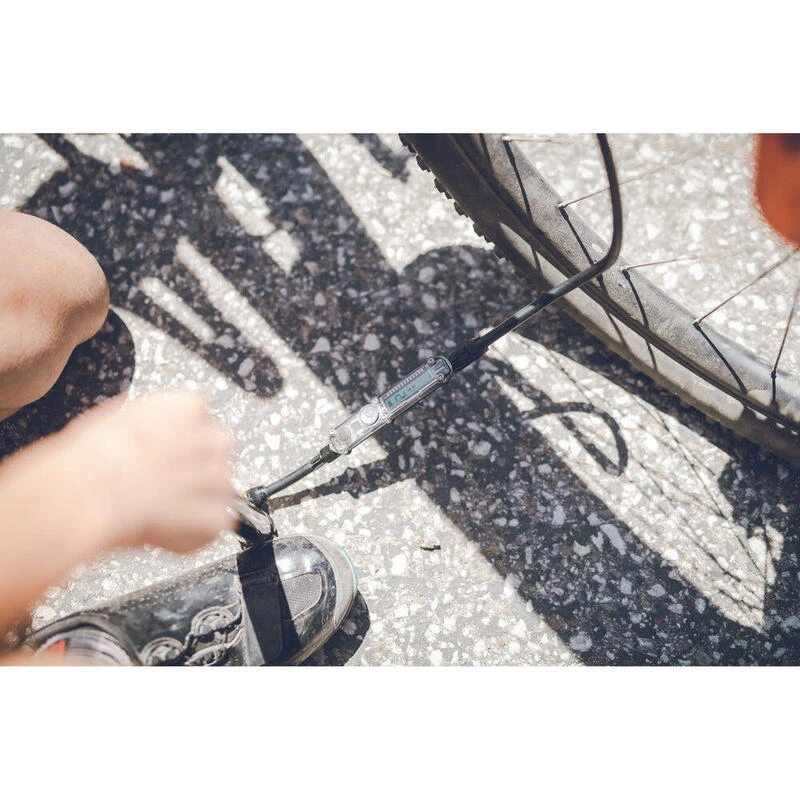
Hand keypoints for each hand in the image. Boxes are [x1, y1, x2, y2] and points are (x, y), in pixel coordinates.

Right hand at [55, 391, 234, 551]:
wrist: (94, 493)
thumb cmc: (94, 457)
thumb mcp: (115, 419)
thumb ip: (148, 423)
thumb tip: (145, 431)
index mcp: (187, 407)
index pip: (200, 419)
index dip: (180, 441)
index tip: (165, 453)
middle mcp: (211, 438)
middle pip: (216, 454)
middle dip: (196, 470)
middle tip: (165, 485)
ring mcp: (219, 479)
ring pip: (219, 491)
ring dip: (198, 502)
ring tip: (161, 511)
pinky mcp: (217, 515)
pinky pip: (215, 523)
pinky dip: (195, 533)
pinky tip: (166, 531)